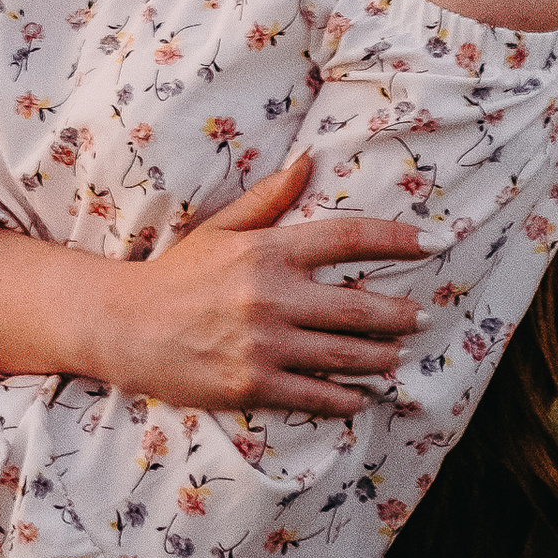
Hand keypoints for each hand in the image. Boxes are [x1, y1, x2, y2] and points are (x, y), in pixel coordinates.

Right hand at [102, 154, 429, 417]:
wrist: (127, 326)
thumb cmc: (177, 273)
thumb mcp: (220, 227)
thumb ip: (268, 198)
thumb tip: (309, 159)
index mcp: (268, 251)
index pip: (347, 238)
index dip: (395, 239)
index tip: (430, 243)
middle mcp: (272, 296)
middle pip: (358, 306)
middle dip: (399, 314)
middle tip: (423, 317)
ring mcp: (265, 344)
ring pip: (344, 355)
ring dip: (381, 357)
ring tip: (400, 356)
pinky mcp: (253, 384)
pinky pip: (316, 395)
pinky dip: (347, 397)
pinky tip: (362, 396)